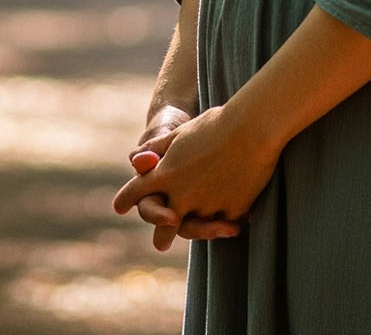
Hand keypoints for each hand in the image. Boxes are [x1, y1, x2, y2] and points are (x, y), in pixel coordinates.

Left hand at [115, 104, 277, 247]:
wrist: (252, 128)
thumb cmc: (214, 125)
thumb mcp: (179, 133)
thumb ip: (157, 150)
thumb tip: (136, 162)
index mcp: (165, 173)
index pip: (137, 192)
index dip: (126, 199)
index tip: (118, 207)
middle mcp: (182, 194)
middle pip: (164, 223)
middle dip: (162, 233)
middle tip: (160, 244)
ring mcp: (207, 205)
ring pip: (197, 225)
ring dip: (199, 228)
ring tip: (206, 232)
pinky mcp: (232, 210)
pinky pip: (224, 222)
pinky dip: (225, 221)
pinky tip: (228, 222)